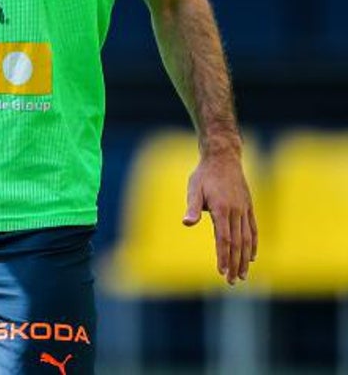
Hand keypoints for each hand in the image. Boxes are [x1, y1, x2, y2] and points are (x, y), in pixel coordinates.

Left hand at [183, 149, 257, 284]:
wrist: (223, 158)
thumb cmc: (204, 175)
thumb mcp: (194, 188)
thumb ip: (192, 207)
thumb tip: (187, 223)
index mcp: (222, 209)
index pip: (224, 239)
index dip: (224, 256)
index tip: (222, 272)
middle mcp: (236, 212)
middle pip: (237, 243)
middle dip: (235, 264)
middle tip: (233, 282)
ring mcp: (244, 210)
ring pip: (247, 239)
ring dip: (245, 259)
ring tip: (243, 275)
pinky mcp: (249, 207)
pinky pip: (253, 229)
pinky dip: (253, 244)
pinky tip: (251, 257)